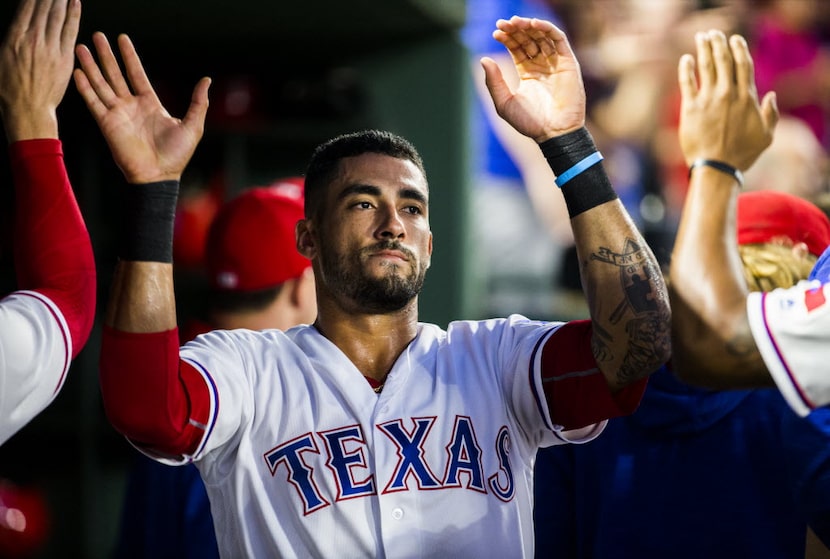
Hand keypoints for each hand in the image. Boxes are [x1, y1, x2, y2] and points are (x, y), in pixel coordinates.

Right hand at [0, 0, 80, 140]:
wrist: (27, 108)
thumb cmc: (11, 87)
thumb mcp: (2, 56)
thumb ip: (13, 36)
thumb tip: (18, 24)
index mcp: (14, 37)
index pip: (27, 7)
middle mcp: (32, 39)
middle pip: (43, 8)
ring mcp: (50, 48)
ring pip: (57, 16)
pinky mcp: (64, 58)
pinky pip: (70, 31)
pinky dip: (73, 15)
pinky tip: (75, 3)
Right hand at [73, 32, 209, 183]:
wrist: (159, 176)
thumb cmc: (177, 155)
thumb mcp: (193, 125)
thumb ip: (198, 102)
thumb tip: (207, 81)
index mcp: (150, 104)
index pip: (136, 74)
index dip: (129, 56)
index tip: (122, 39)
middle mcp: (131, 106)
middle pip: (115, 74)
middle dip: (106, 55)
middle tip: (97, 36)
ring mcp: (117, 114)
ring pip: (101, 84)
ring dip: (91, 66)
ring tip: (80, 47)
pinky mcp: (106, 124)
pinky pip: (93, 102)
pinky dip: (85, 87)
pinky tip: (78, 72)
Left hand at [480, 16, 584, 142]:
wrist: (553, 133)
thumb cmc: (529, 123)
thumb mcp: (504, 102)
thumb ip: (494, 82)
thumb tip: (484, 59)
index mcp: (528, 73)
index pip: (517, 48)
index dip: (507, 38)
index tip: (496, 32)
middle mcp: (542, 66)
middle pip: (529, 39)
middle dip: (516, 30)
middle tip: (503, 24)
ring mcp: (556, 63)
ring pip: (543, 36)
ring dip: (529, 26)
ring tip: (515, 22)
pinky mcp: (568, 63)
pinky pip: (559, 39)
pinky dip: (547, 28)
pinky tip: (533, 24)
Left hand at [678, 30, 777, 170]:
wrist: (716, 167)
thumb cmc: (742, 155)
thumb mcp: (766, 136)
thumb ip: (771, 114)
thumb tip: (772, 96)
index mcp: (746, 98)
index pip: (743, 65)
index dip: (739, 48)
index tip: (734, 39)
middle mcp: (728, 94)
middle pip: (724, 60)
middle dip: (719, 43)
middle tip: (714, 34)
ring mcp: (708, 99)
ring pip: (706, 66)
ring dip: (704, 48)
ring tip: (701, 37)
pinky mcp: (690, 107)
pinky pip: (687, 82)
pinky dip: (686, 68)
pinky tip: (686, 59)